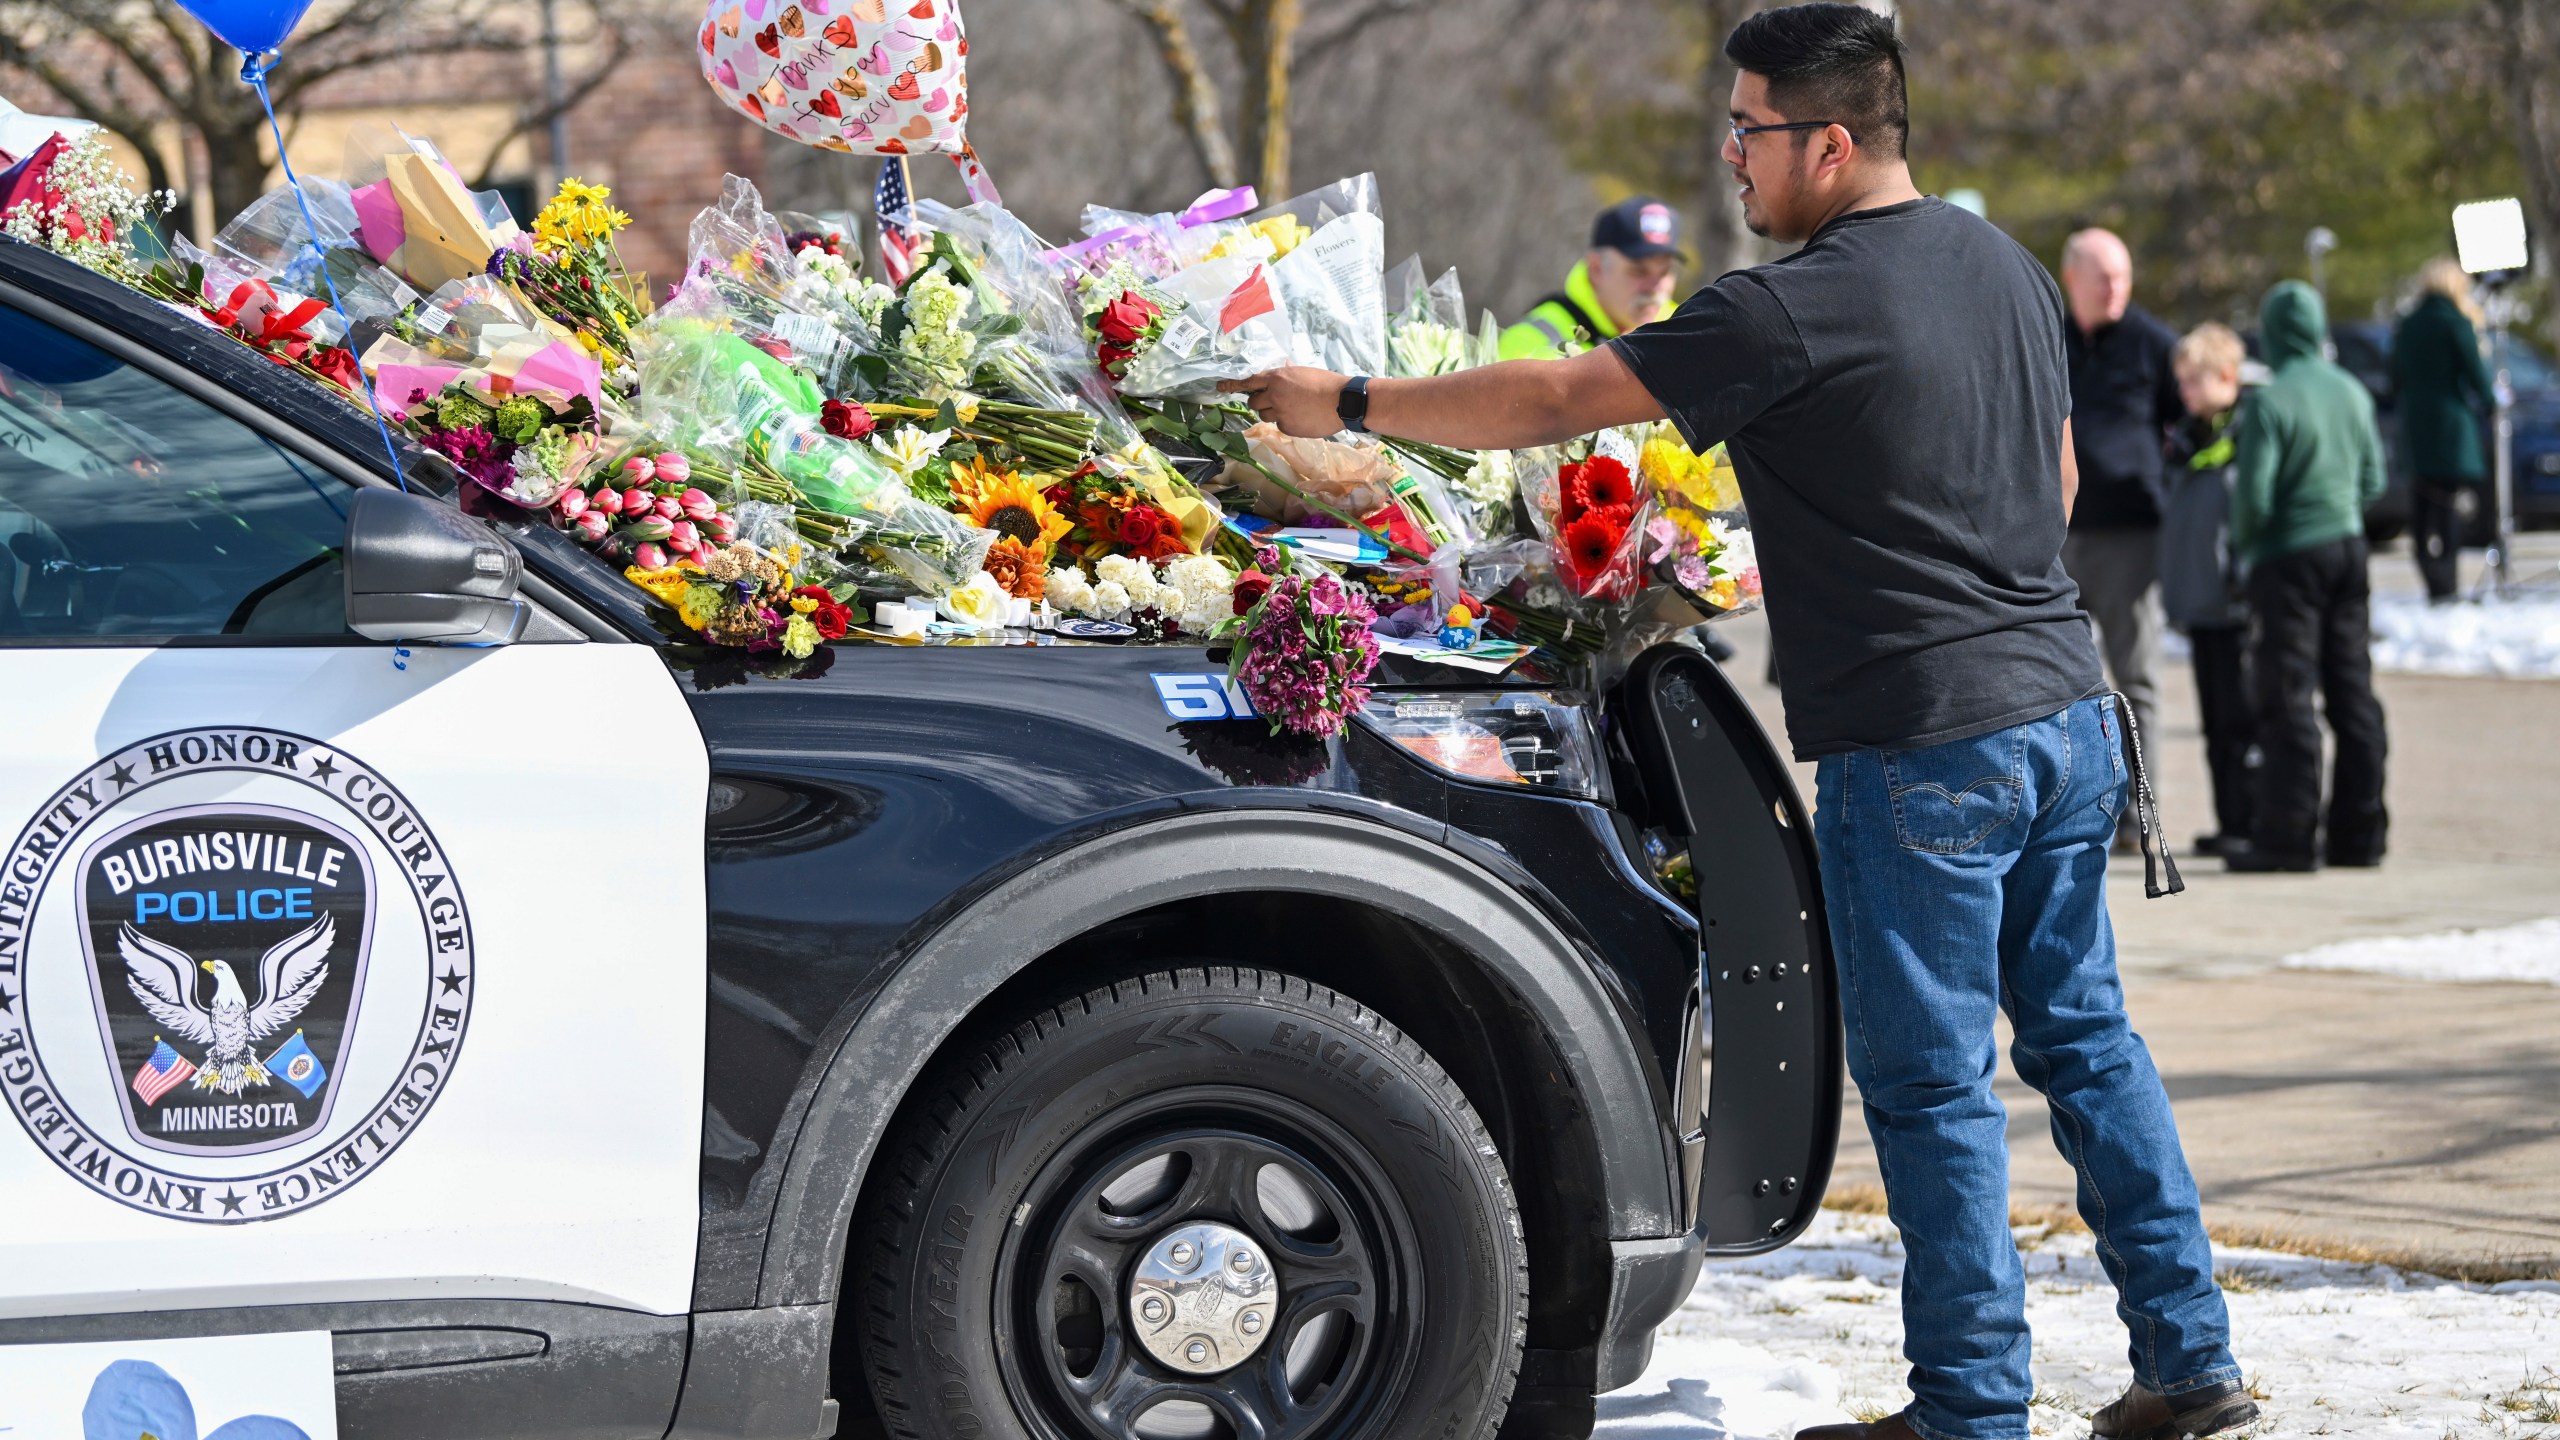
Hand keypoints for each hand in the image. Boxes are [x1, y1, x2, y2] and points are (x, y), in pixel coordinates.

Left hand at [1219, 367, 1351, 438]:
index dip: (1232, 385)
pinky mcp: (1288, 427)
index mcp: (1277, 378)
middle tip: (1275, 401)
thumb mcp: (1303, 372)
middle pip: (1254, 403)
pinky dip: (1287, 422)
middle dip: (1261, 402)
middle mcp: (1274, 395)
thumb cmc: (1326, 383)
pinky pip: (1279, 425)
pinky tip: (1302, 417)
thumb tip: (1281, 369)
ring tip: (1294, 408)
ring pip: (1265, 416)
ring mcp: (1280, 413)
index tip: (1220, 387)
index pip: (1248, 381)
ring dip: (1273, 413)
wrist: (1343, 402)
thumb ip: (1287, 373)